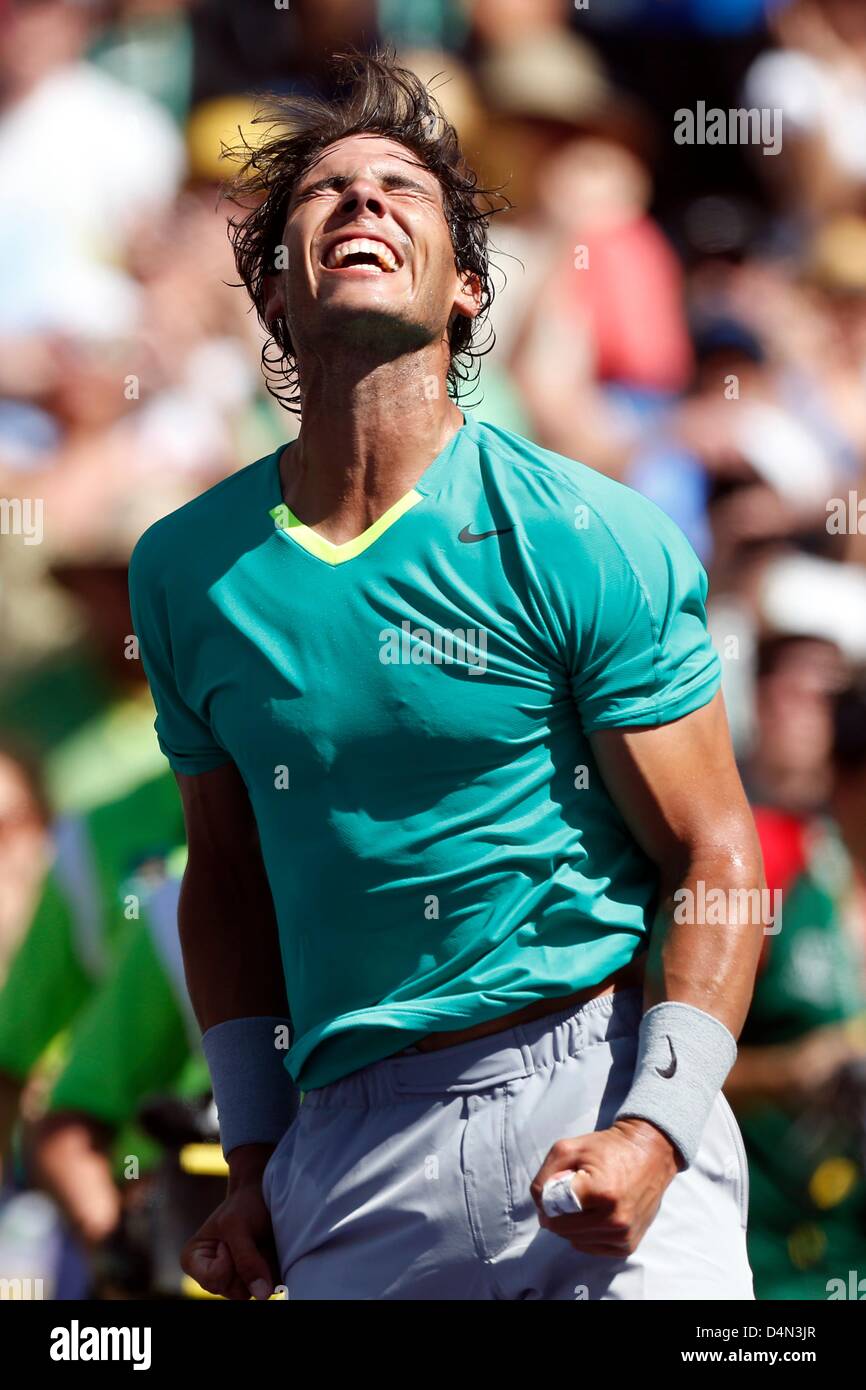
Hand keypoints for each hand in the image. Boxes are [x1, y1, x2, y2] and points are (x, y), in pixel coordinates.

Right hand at [181, 1145, 278, 1299]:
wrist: (264, 1193)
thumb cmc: (243, 1205)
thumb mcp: (238, 1226)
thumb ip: (247, 1260)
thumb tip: (263, 1295)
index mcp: (194, 1261)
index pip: (214, 1280)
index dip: (228, 1260)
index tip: (229, 1238)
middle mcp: (211, 1276)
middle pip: (233, 1292)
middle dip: (247, 1266)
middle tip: (249, 1240)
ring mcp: (233, 1280)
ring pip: (251, 1292)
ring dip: (261, 1268)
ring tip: (259, 1243)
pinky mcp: (252, 1280)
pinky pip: (266, 1288)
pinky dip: (271, 1270)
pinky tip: (268, 1251)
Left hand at [530, 1118, 680, 1256]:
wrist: (649, 1154)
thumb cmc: (607, 1148)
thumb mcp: (568, 1149)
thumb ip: (546, 1176)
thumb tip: (541, 1205)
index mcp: (602, 1193)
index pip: (554, 1209)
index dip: (548, 1197)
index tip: (556, 1185)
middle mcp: (616, 1220)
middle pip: (561, 1228)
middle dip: (558, 1211)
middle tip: (569, 1192)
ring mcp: (624, 1236)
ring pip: (573, 1240)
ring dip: (571, 1223)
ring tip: (586, 1201)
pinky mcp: (628, 1246)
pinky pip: (589, 1247)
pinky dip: (585, 1233)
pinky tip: (594, 1213)